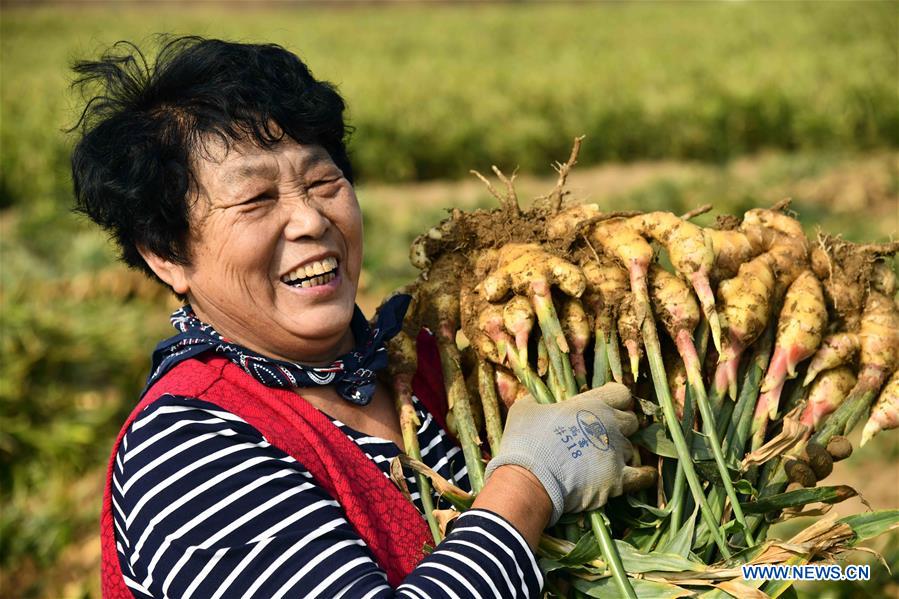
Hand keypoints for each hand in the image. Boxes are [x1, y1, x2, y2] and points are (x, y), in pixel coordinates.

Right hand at [484, 382, 655, 524]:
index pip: (621, 393)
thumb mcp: (524, 409)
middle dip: (620, 427)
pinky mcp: (617, 480)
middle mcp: (610, 425)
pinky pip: (642, 476)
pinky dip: (643, 476)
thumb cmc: (525, 440)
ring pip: (631, 449)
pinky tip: (643, 475)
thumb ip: (538, 401)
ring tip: (605, 461)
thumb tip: (537, 401)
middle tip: (604, 436)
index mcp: (591, 404)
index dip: (616, 400)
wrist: (529, 480)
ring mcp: (616, 453)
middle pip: (631, 421)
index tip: (609, 407)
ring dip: (620, 453)